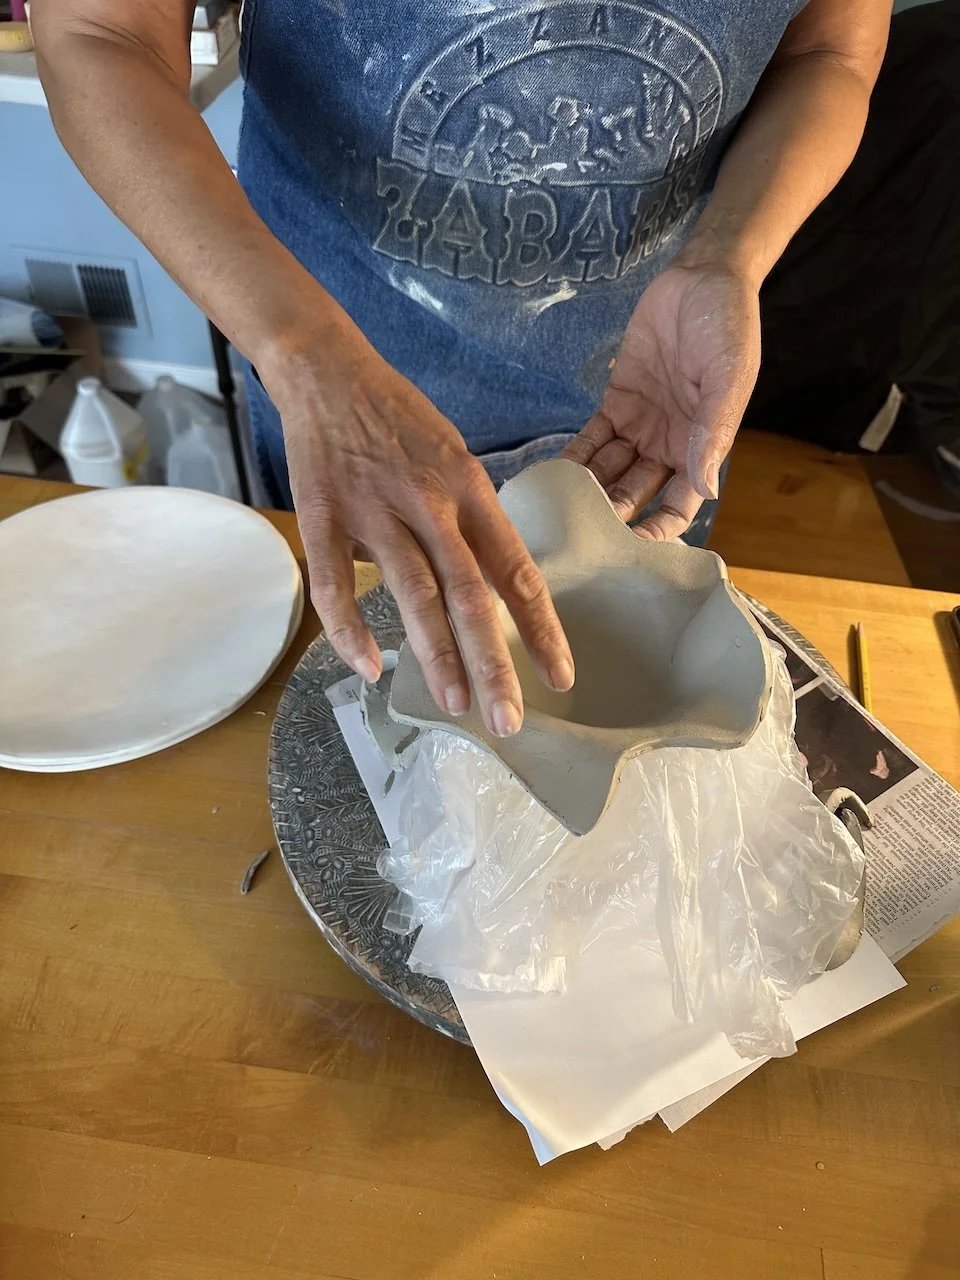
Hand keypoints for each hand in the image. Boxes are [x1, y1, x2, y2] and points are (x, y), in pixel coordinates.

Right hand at [259, 312, 573, 737]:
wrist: (330, 371)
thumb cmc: (400, 419)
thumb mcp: (455, 459)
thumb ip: (470, 523)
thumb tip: (484, 587)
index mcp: (470, 491)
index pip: (516, 571)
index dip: (541, 628)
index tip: (561, 676)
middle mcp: (430, 505)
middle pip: (470, 595)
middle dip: (493, 663)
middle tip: (509, 721)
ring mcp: (376, 511)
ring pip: (413, 594)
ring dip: (435, 655)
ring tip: (456, 704)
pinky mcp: (324, 515)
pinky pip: (336, 584)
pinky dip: (350, 630)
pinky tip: (367, 669)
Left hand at [564, 260, 760, 539]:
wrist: (703, 277)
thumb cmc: (728, 326)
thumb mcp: (729, 378)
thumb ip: (713, 432)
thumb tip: (705, 489)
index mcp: (702, 449)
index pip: (678, 507)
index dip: (656, 531)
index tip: (628, 550)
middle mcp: (669, 446)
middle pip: (635, 495)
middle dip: (610, 517)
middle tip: (576, 535)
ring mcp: (641, 426)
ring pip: (609, 472)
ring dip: (586, 492)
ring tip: (556, 511)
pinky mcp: (617, 402)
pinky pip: (591, 439)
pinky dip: (574, 458)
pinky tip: (551, 476)